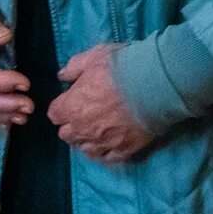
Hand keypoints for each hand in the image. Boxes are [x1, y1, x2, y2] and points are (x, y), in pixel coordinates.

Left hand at [50, 44, 153, 164]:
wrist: (158, 83)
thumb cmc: (124, 66)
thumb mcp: (96, 56)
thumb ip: (74, 66)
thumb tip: (61, 76)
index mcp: (73, 106)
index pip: (55, 115)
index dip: (63, 106)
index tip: (73, 99)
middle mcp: (83, 129)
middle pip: (66, 135)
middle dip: (73, 124)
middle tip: (86, 112)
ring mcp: (103, 142)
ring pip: (85, 149)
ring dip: (88, 139)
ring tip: (100, 128)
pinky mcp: (123, 150)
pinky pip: (108, 158)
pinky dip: (107, 151)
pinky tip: (113, 141)